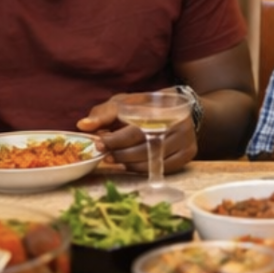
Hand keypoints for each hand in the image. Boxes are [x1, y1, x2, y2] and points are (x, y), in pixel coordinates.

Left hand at [77, 96, 197, 172]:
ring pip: (153, 160)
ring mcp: (186, 138)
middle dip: (121, 154)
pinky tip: (133, 164)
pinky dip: (145, 169)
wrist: (182, 107)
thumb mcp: (125, 103)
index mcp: (161, 107)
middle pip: (144, 147)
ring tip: (118, 159)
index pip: (135, 129)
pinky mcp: (190, 152)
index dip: (115, 139)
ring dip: (130, 164)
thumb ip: (104, 114)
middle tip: (108, 155)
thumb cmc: (147, 106)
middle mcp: (178, 122)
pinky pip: (163, 168)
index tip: (99, 143)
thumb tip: (83, 125)